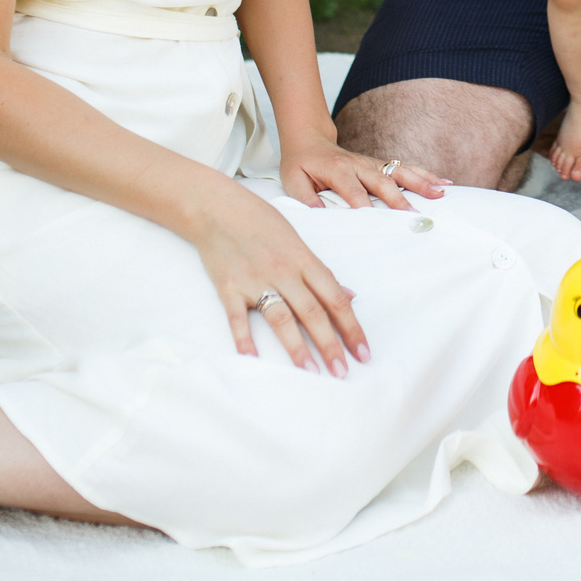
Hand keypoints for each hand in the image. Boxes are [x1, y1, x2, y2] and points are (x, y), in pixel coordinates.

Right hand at [186, 179, 369, 374]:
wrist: (217, 208)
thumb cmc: (261, 222)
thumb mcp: (298, 241)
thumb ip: (321, 273)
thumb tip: (349, 295)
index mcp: (304, 261)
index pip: (335, 298)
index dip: (352, 327)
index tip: (363, 352)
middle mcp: (284, 272)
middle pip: (313, 312)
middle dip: (330, 344)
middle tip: (343, 372)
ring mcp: (255, 280)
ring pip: (281, 318)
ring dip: (297, 348)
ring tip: (311, 372)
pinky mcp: (229, 288)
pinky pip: (237, 318)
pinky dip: (244, 339)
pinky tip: (252, 359)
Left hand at [280, 136, 446, 209]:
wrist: (309, 140)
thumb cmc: (301, 163)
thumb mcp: (293, 180)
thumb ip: (305, 198)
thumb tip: (319, 216)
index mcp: (337, 169)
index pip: (352, 190)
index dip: (363, 205)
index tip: (376, 221)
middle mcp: (359, 164)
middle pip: (382, 182)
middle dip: (398, 198)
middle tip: (414, 215)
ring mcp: (372, 164)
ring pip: (400, 172)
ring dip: (421, 183)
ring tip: (440, 193)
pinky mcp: (380, 165)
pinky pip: (406, 170)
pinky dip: (425, 176)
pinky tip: (443, 183)